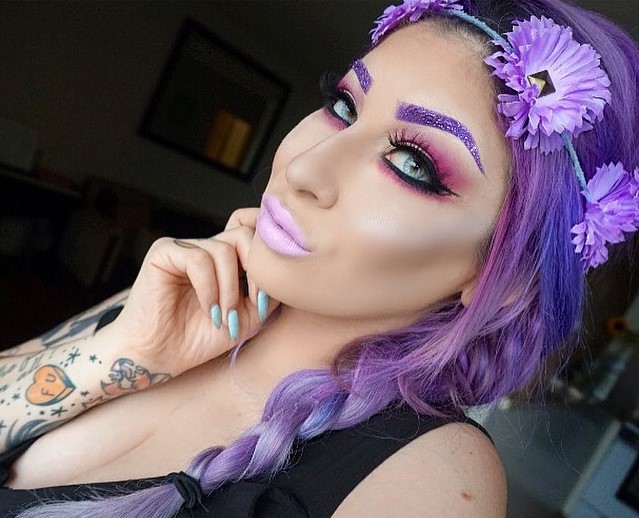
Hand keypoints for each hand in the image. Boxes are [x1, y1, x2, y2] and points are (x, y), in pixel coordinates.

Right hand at [107, 208, 278, 375]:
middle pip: (244, 235)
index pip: (254, 236)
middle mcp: (207, 248)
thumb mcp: (249, 316)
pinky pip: (198, 258)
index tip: (265, 299)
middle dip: (254, 273)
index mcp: (227, 259)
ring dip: (229, 288)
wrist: (160, 357)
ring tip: (224, 316)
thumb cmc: (201, 338)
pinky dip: (208, 288)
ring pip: (224, 249)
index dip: (266, 261)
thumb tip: (285, 271)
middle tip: (253, 306)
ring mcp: (185, 247)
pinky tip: (207, 310)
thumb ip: (268, 291)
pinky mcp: (164, 252)